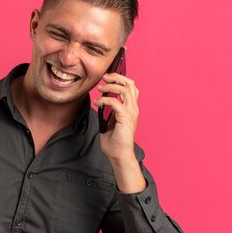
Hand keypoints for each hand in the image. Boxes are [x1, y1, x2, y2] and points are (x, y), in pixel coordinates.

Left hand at [94, 73, 145, 192]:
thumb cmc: (115, 141)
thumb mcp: (111, 121)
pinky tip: (98, 103)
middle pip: (130, 84)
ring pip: (124, 90)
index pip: (131, 87)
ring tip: (100, 88)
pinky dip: (105, 100)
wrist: (119, 155)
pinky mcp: (125, 118)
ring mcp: (131, 113)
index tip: (108, 77)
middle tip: (105, 77)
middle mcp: (133, 109)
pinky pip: (115, 103)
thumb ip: (109, 111)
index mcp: (131, 108)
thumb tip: (101, 102)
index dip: (120, 79)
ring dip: (110, 86)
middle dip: (117, 77)